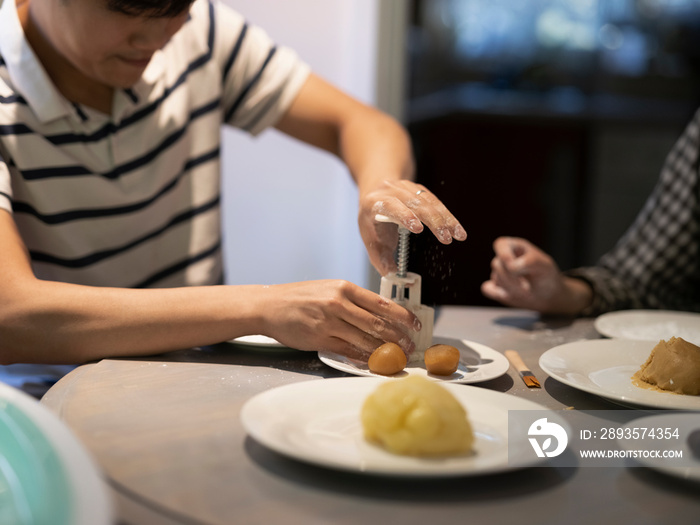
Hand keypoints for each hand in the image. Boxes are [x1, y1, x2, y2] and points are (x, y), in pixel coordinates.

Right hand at [259, 280, 421, 359]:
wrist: (269, 306)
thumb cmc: (299, 298)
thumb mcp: (328, 289)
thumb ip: (351, 300)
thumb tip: (377, 314)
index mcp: (344, 287)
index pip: (381, 303)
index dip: (402, 316)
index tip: (415, 325)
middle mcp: (339, 303)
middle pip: (378, 323)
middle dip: (398, 337)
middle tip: (409, 346)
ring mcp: (329, 322)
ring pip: (365, 339)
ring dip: (384, 350)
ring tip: (396, 357)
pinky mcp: (320, 339)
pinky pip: (348, 350)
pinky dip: (363, 357)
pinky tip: (373, 361)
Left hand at [358, 180, 466, 274]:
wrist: (374, 191)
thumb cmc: (371, 219)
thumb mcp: (371, 240)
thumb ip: (382, 261)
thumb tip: (396, 278)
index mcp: (374, 203)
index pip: (391, 206)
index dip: (404, 216)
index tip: (418, 229)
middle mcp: (391, 190)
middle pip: (415, 203)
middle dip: (433, 221)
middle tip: (446, 238)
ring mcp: (406, 187)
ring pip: (428, 201)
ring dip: (445, 218)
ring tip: (458, 234)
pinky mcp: (419, 189)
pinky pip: (435, 201)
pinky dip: (447, 215)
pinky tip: (456, 228)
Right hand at [481, 237, 590, 314]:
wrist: (548, 296)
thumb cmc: (546, 276)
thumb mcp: (545, 266)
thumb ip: (529, 261)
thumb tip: (511, 267)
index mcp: (515, 247)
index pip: (501, 244)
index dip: (504, 254)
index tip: (513, 266)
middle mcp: (504, 258)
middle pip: (497, 264)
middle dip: (512, 279)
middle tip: (528, 287)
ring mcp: (499, 273)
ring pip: (495, 278)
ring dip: (511, 288)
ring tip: (526, 291)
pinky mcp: (495, 287)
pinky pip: (487, 289)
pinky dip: (498, 294)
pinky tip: (510, 295)